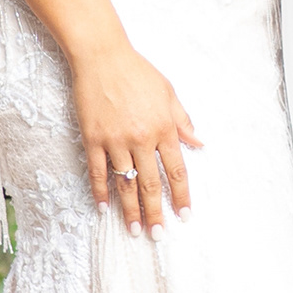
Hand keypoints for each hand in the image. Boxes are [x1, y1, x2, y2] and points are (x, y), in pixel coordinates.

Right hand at [69, 40, 201, 235]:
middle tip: (158, 235)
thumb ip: (183, 122)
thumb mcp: (169, 93)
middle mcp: (141, 139)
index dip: (181, 195)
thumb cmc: (138, 72)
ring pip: (125, 183)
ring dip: (130, 209)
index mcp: (164, 128)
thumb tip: (199, 143)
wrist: (102, 57)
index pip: (176, 170)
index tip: (184, 215)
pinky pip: (98, 171)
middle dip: (156, 212)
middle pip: (152, 183)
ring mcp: (115, 140)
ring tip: (134, 230)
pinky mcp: (93, 138)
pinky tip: (104, 209)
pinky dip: (101, 192)